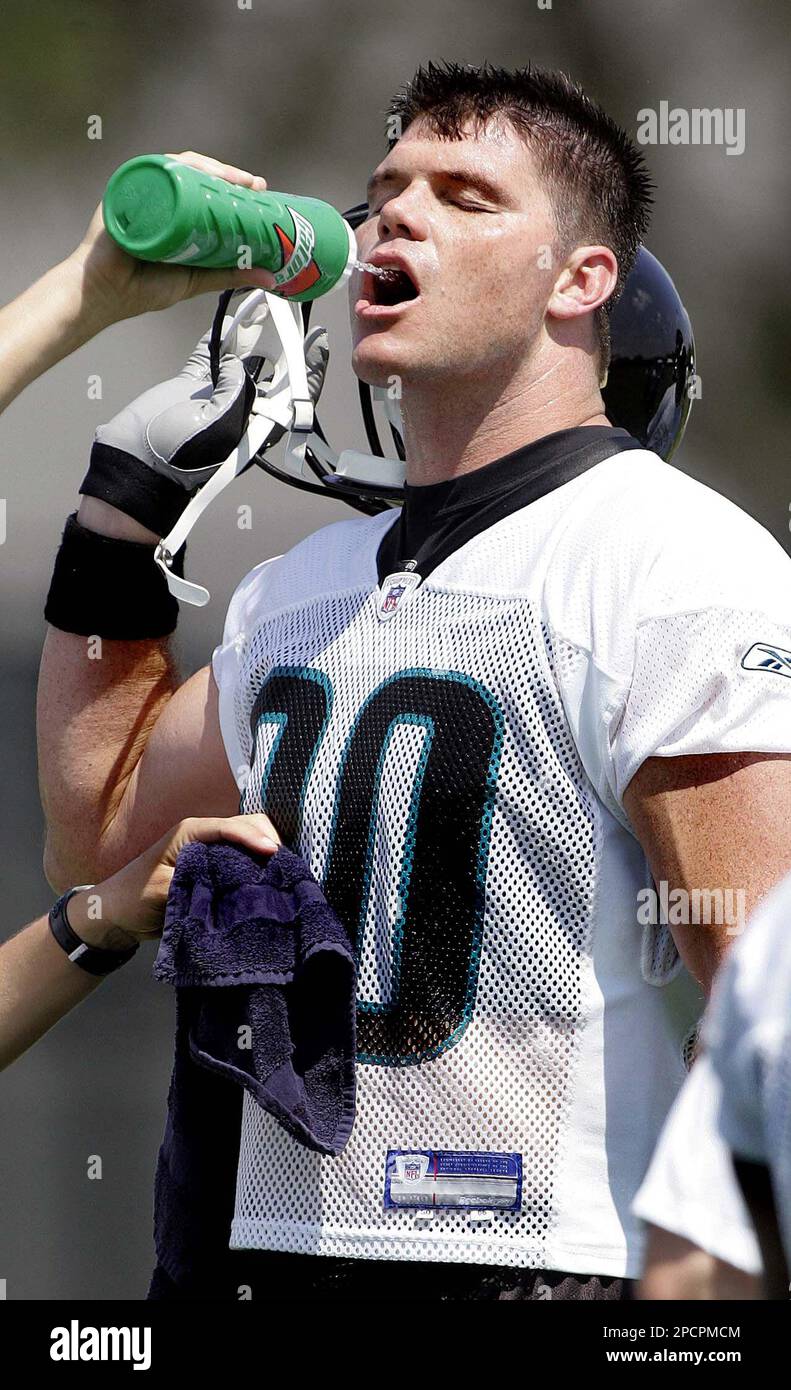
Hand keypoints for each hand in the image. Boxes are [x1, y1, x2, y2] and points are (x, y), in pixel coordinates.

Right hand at [66, 151, 277, 329]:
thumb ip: (229, 276)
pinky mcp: (127, 190)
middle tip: (252, 184)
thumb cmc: (140, 288)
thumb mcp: (196, 280)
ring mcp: (144, 192)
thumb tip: (268, 277)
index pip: (207, 191)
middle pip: (197, 174)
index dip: (235, 187)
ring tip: (231, 180)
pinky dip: (175, 166)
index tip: (259, 191)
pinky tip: (196, 171)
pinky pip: (152, 170)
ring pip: (179, 168)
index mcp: (177, 215)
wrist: (103, 294)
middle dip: (228, 174)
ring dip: (208, 168)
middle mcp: (162, 199)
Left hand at [67, 814, 280, 947]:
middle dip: (267, 840)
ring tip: (284, 873)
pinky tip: (270, 880)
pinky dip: (258, 866)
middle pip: (246, 826)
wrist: (116, 914)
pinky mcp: (214, 867)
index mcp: (190, 832)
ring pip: (247, 841)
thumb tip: (231, 882)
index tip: (274, 852)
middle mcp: (203, 835)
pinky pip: (242, 859)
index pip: (230, 827)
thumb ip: (194, 881)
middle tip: (287, 865)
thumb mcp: (161, 891)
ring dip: (265, 853)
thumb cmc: (133, 897)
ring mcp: (210, 850)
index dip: (254, 837)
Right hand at [77, 292, 329, 540]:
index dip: (309, 369)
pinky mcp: (191, 386)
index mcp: (256, 427)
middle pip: (270, 374)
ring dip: (251, 336)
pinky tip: (229, 318)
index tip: (318, 340)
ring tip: (263, 309)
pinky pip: (209, 357)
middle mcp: (241, 411)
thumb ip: (235, 391)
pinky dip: (218, 339)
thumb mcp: (218, 426)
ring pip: (240, 361)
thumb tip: (240, 363)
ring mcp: (215, 397)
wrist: (136, 463)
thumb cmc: (180, 456)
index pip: (293, 396)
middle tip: (291, 317)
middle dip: (282, 346)